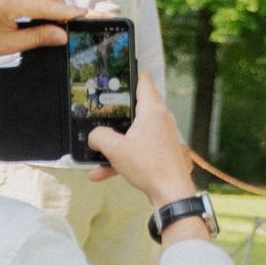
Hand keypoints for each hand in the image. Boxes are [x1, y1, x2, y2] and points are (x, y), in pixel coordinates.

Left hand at [0, 0, 75, 61]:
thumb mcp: (8, 44)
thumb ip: (38, 37)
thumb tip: (63, 35)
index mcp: (11, 0)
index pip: (50, 5)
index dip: (70, 12)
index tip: (88, 16)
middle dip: (62, 9)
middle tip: (65, 28)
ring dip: (51, 5)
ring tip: (49, 24)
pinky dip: (40, 1)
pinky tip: (35, 15)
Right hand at [88, 83, 199, 209]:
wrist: (171, 193)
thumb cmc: (150, 166)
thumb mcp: (115, 149)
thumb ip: (99, 137)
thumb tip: (94, 136)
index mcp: (153, 110)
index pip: (143, 81)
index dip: (130, 73)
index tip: (117, 71)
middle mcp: (160, 119)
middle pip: (135, 107)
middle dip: (114, 112)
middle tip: (98, 110)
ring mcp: (161, 135)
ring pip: (132, 133)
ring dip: (113, 143)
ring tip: (94, 152)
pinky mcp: (160, 151)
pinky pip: (136, 150)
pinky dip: (120, 159)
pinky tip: (100, 174)